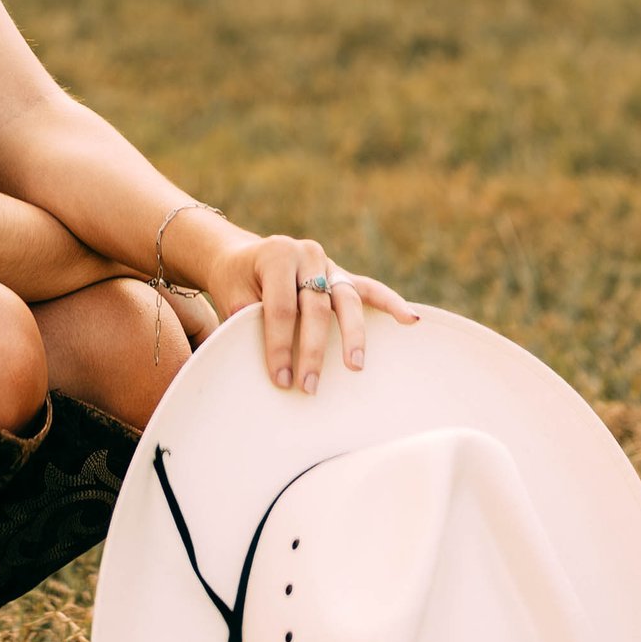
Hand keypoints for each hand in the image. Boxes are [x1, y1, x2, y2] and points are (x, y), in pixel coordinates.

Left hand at [202, 231, 419, 395]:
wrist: (241, 256)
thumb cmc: (235, 280)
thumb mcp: (230, 292)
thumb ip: (245, 317)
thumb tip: (261, 355)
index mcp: (277, 255)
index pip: (282, 307)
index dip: (280, 345)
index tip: (280, 378)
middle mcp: (307, 255)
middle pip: (316, 307)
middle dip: (313, 350)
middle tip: (309, 386)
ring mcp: (328, 264)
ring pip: (346, 299)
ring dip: (353, 334)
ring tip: (356, 365)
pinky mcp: (341, 275)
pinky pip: (368, 289)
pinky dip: (390, 303)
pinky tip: (410, 320)